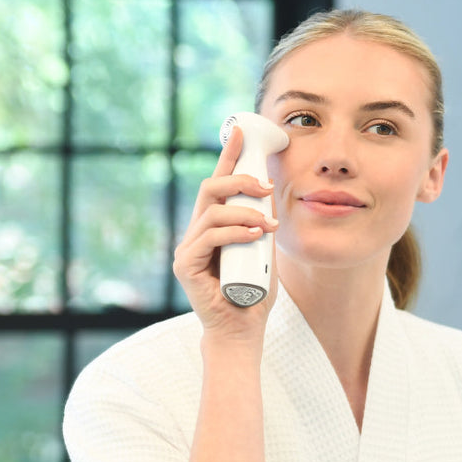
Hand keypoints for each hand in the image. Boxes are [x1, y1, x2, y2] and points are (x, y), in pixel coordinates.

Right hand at [173, 126, 279, 342]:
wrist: (242, 329)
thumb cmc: (255, 293)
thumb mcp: (267, 251)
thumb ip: (265, 225)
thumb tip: (275, 193)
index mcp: (215, 225)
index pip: (219, 184)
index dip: (228, 156)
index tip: (241, 132)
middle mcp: (198, 232)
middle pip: (210, 189)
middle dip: (238, 179)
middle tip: (267, 187)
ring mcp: (189, 248)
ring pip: (212, 212)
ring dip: (244, 212)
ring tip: (268, 224)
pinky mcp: (186, 265)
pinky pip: (210, 237)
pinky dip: (234, 232)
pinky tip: (254, 234)